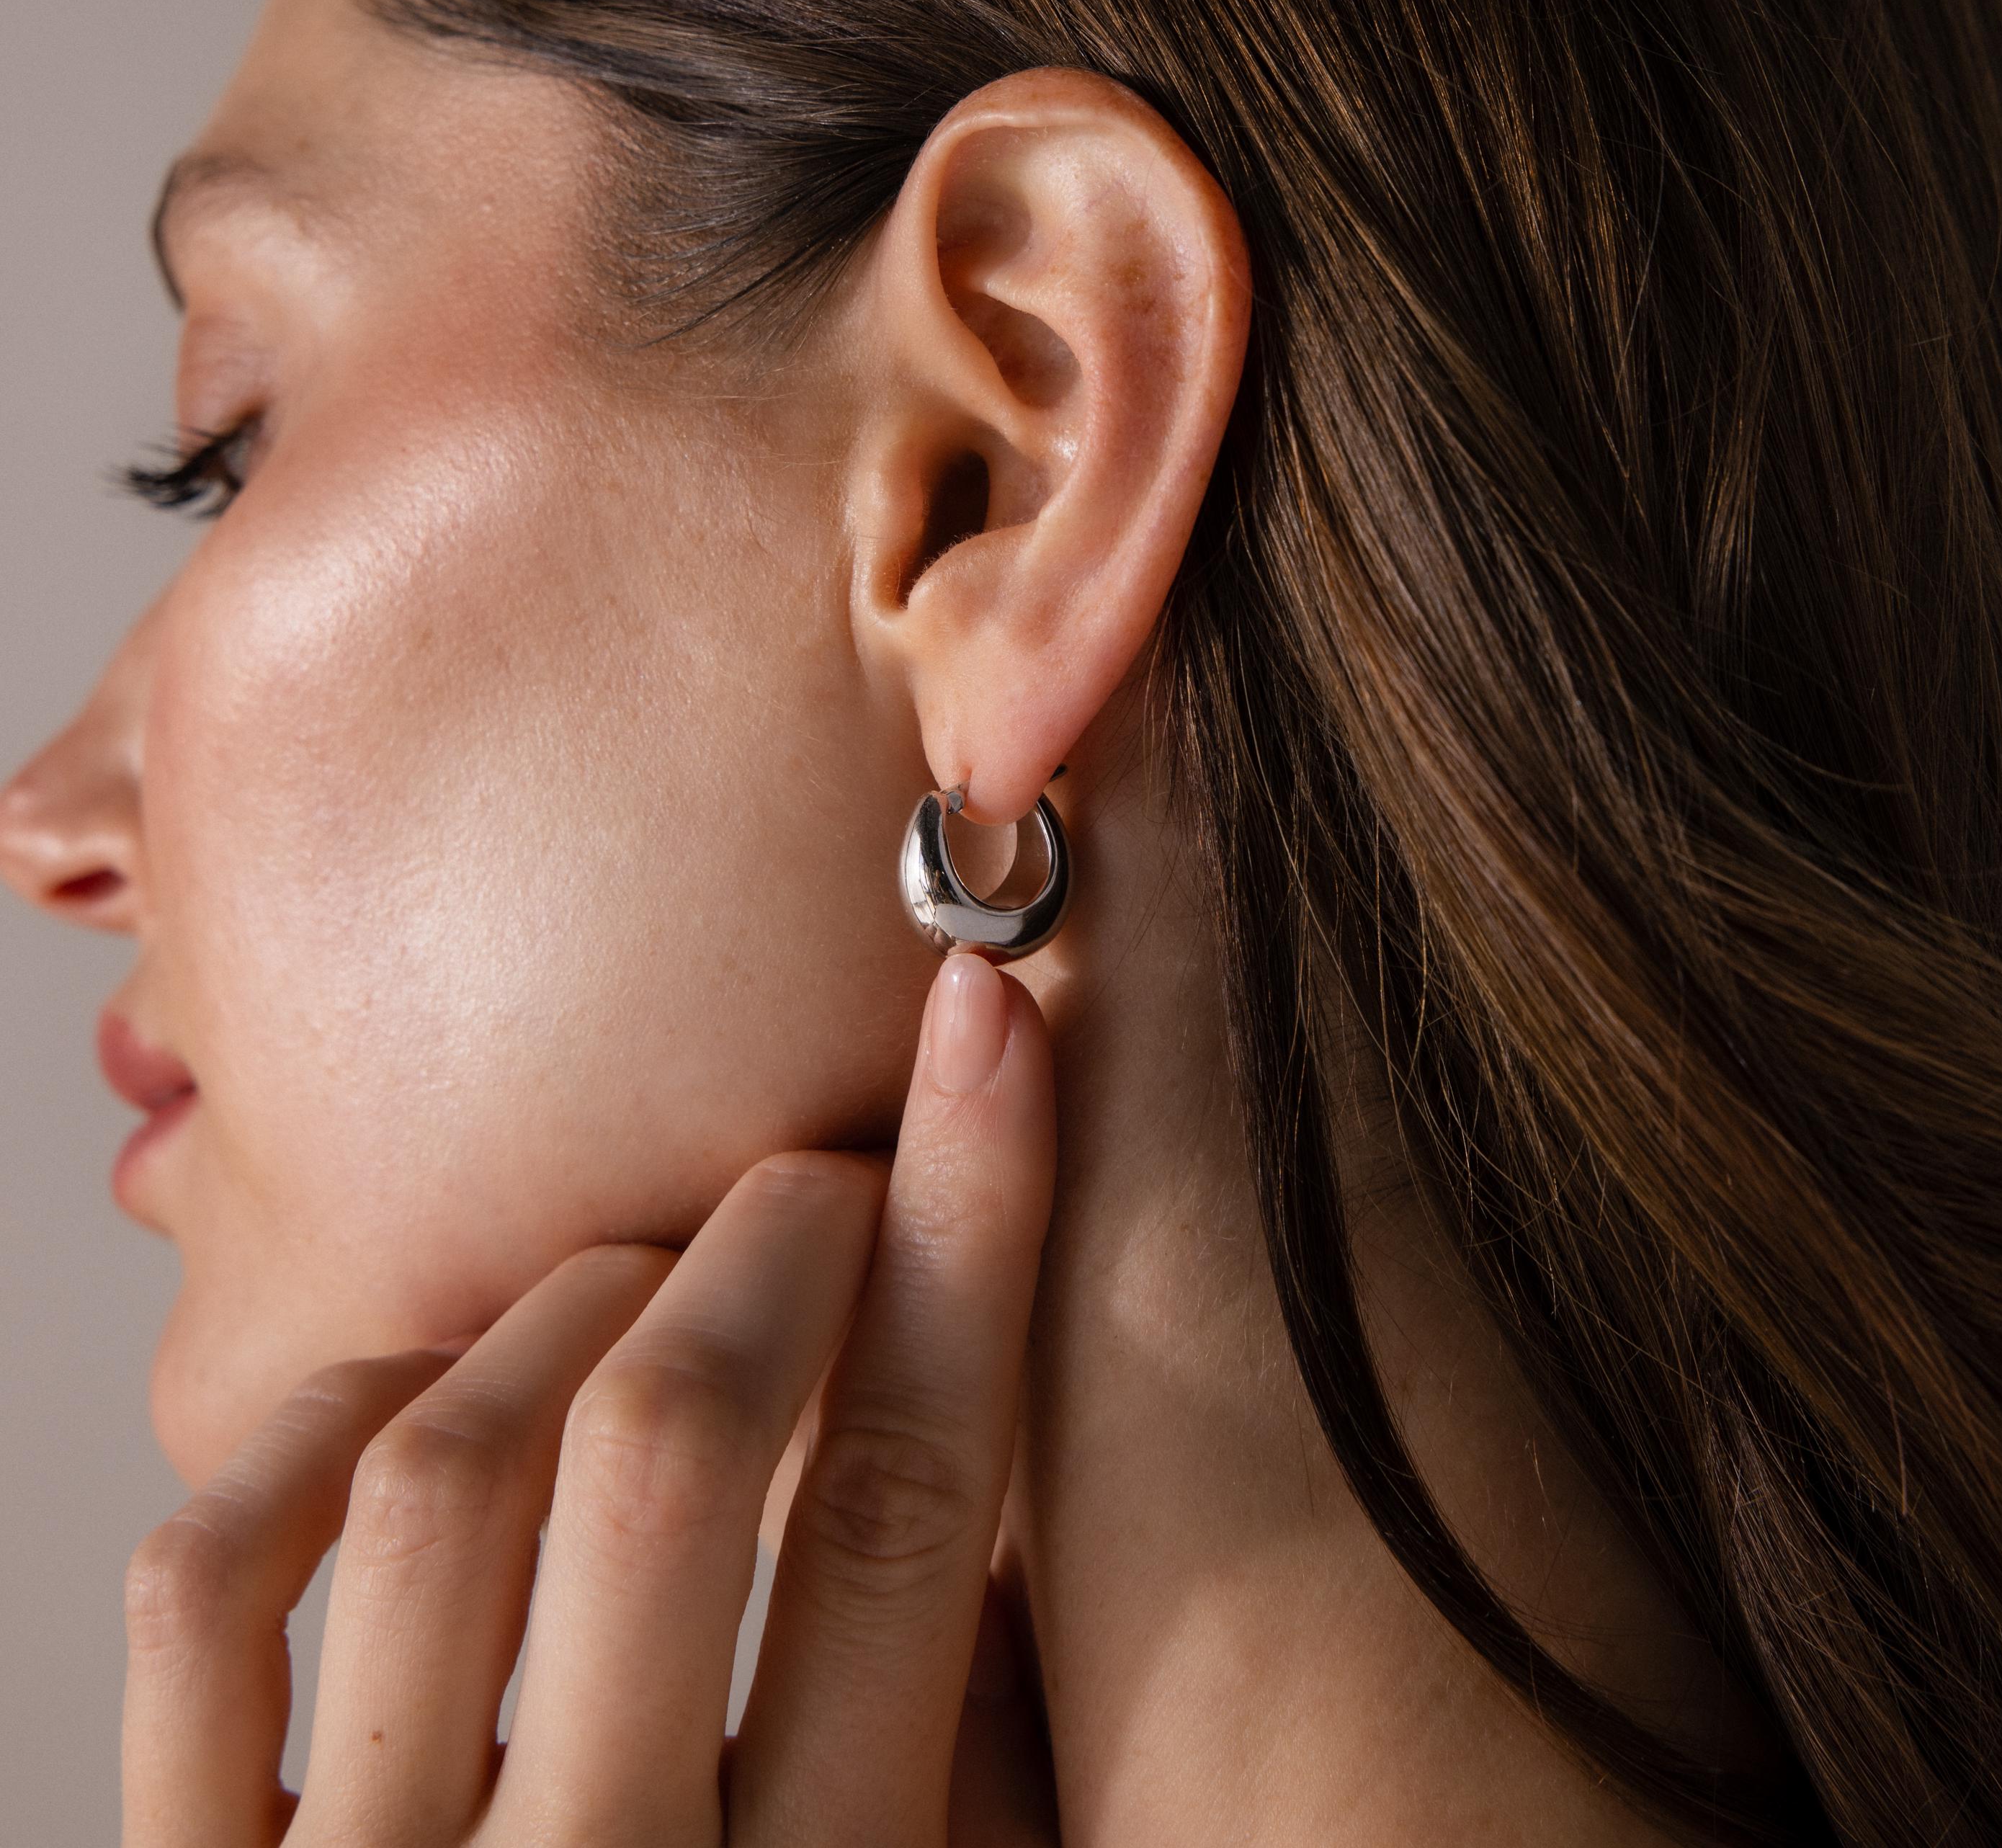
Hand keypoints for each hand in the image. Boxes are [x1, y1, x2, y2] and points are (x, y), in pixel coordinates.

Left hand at [119, 952, 1059, 1845]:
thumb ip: (963, 1771)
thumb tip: (975, 1474)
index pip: (920, 1510)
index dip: (975, 1237)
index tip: (996, 1028)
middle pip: (683, 1452)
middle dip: (776, 1241)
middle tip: (815, 1173)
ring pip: (452, 1469)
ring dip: (571, 1307)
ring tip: (636, 1284)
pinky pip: (208, 1587)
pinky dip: (311, 1429)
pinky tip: (410, 1394)